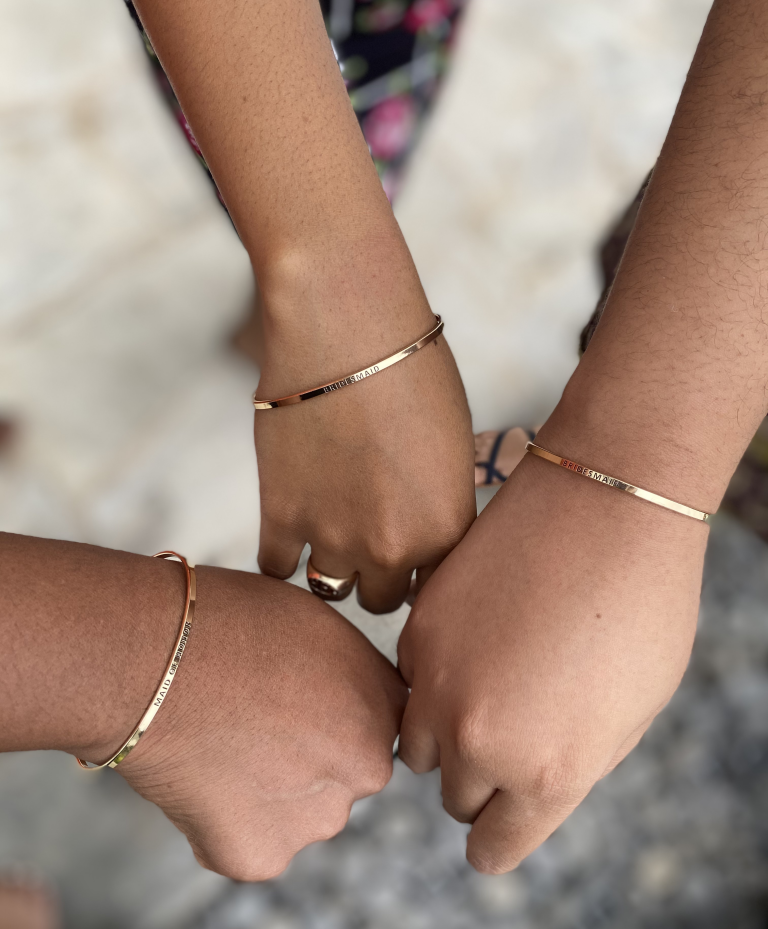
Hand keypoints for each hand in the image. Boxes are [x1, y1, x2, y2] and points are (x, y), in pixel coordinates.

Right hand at [118, 567, 406, 879]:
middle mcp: (365, 772)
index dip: (329, 712)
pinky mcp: (258, 856)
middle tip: (254, 724)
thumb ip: (353, 672)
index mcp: (383, 710)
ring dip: (272, 793)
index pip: (371, 724)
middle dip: (309, 757)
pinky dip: (226, 821)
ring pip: (300, 813)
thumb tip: (348, 694)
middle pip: (341, 774)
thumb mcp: (319, 624)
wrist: (153, 659)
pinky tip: (201, 776)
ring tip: (222, 744)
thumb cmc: (229, 622)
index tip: (293, 702)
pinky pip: (250, 842)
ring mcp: (314, 821)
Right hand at [253, 255, 475, 614]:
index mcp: (448, 528)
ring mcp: (335, 537)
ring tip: (329, 528)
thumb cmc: (411, 370)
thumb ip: (440, 501)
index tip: (408, 558)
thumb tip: (422, 524)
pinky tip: (289, 526)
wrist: (347, 329)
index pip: (438, 588)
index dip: (421, 573)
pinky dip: (284, 553)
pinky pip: (278, 569)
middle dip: (377, 574)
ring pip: (332, 590)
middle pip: (383, 599)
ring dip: (332, 565)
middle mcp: (394, 547)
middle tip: (365, 538)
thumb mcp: (453, 444)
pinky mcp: (281, 518)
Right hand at [397, 447, 707, 872]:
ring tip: (484, 686)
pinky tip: (475, 638)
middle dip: (480, 778)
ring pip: (418, 745)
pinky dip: (433, 675)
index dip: (499, 838)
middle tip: (510, 730)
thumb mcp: (630, 712)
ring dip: (444, 731)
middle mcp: (481, 740)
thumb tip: (527, 780)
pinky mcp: (418, 627)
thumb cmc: (642, 606)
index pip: (492, 849)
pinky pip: (408, 680)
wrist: (606, 504)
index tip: (500, 821)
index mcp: (546, 775)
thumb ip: (569, 765)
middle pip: (455, 796)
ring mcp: (438, 682)